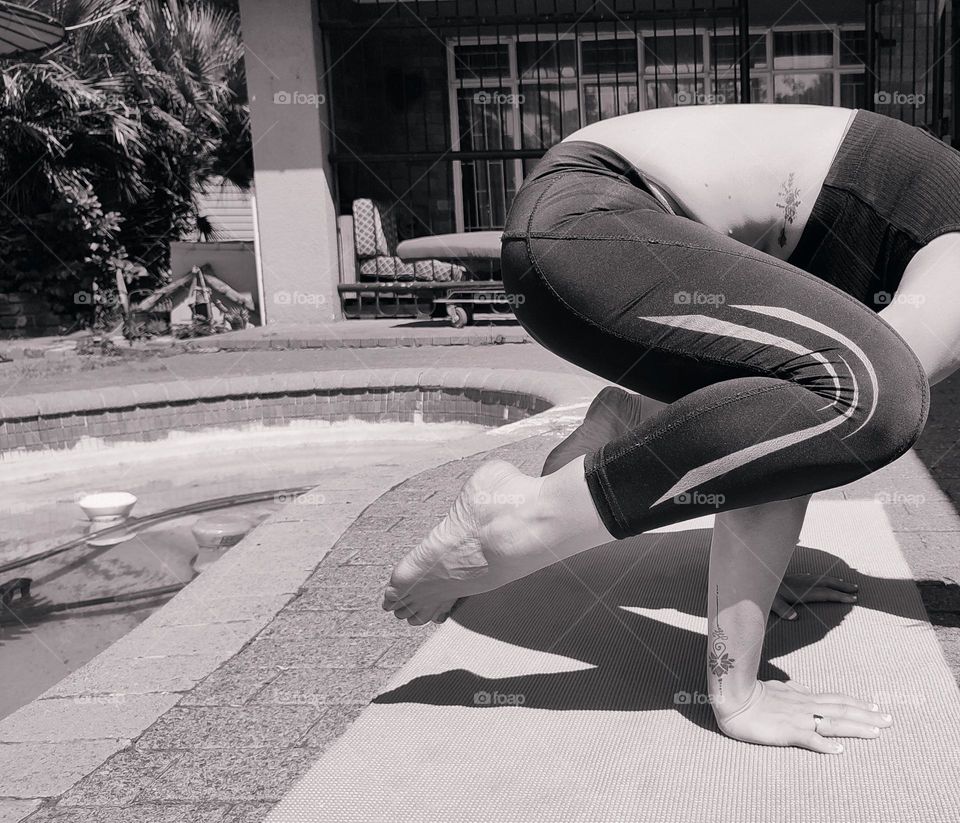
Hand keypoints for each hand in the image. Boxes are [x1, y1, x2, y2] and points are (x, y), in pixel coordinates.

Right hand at [713, 680, 891, 753]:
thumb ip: (790, 689)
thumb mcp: (775, 687)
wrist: (733, 697)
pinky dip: (825, 745)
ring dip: (856, 727)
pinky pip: (809, 739)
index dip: (856, 703)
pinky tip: (840, 750)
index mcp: (803, 697)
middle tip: (890, 720)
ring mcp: (798, 718)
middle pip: (842, 710)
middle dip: (867, 715)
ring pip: (833, 723)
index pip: (836, 699)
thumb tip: (799, 687)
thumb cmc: (751, 693)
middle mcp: (805, 706)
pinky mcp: (786, 732)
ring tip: (876, 732)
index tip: (875, 706)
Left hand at [771, 572, 857, 620]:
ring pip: (820, 578)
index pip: (825, 594)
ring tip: (845, 584)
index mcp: (801, 591)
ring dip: (834, 581)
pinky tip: (821, 580)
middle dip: (842, 586)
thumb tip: (795, 618)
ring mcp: (798, 579)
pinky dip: (821, 579)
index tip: (853, 599)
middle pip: (826, 583)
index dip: (840, 596)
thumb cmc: (763, 592)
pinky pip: (812, 577)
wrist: (756, 576)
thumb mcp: (771, 602)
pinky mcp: (792, 577)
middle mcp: (802, 583)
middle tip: (857, 589)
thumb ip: (783, 610)